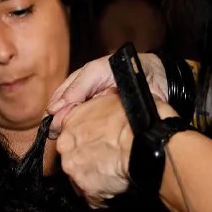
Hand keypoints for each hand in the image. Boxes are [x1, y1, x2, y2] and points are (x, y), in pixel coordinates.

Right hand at [47, 53, 166, 131]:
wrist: (159, 80)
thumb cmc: (131, 69)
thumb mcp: (99, 69)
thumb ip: (81, 83)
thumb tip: (62, 103)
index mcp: (84, 85)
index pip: (64, 96)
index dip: (56, 106)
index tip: (51, 115)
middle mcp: (89, 100)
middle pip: (68, 113)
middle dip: (59, 121)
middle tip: (54, 130)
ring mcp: (99, 114)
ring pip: (80, 124)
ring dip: (70, 131)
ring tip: (61, 136)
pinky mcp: (109, 126)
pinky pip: (95, 133)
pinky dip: (87, 138)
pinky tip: (80, 142)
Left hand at [54, 93, 134, 207]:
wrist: (146, 143)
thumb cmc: (135, 120)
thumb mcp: (112, 98)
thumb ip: (97, 108)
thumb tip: (102, 112)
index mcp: (70, 122)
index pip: (70, 132)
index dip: (85, 137)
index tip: (96, 141)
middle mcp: (67, 148)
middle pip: (73, 156)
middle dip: (88, 158)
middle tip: (108, 156)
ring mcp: (75, 172)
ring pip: (81, 177)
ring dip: (95, 176)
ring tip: (114, 170)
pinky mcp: (88, 193)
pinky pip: (93, 197)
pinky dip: (104, 193)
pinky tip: (117, 184)